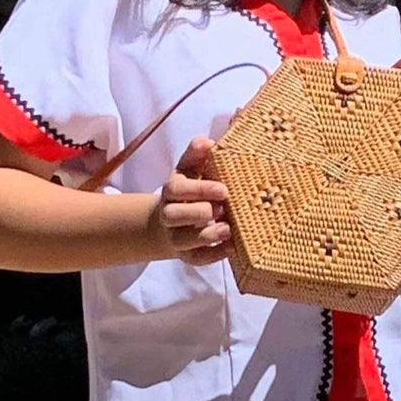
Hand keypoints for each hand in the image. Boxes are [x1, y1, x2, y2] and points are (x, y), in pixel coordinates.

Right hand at [151, 136, 231, 265]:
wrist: (172, 223)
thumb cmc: (190, 190)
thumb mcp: (190, 169)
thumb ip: (197, 154)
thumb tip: (208, 141)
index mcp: (171, 190)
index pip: (178, 189)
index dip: (200, 189)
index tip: (224, 190)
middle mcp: (169, 214)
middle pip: (174, 216)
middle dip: (199, 212)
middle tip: (223, 208)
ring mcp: (176, 237)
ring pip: (184, 240)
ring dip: (207, 235)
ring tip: (228, 228)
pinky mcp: (187, 256)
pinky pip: (197, 259)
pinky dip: (215, 255)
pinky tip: (232, 246)